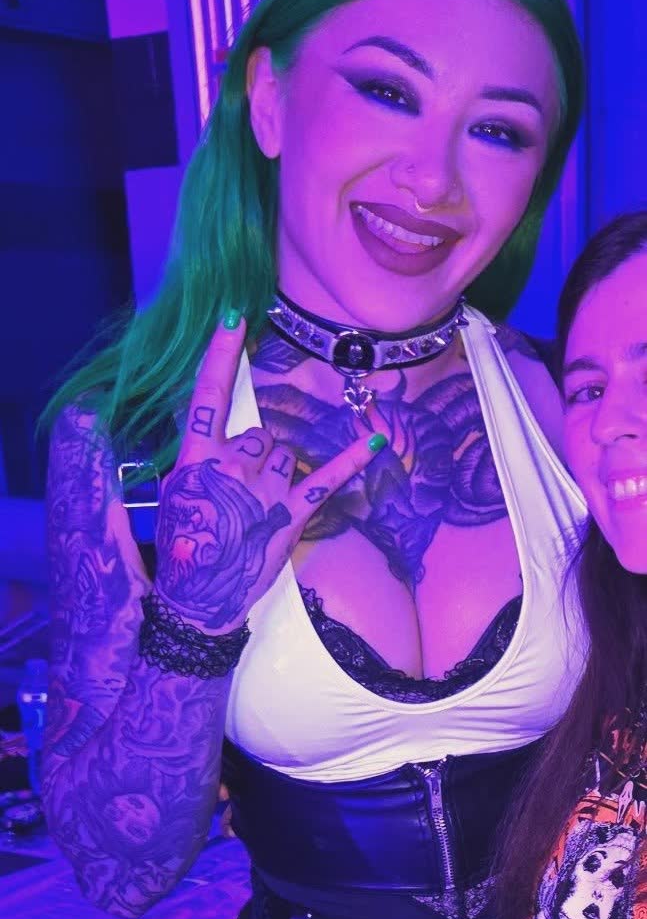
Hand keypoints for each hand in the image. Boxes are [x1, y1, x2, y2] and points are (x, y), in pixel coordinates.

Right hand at [154, 314, 387, 633]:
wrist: (198, 600)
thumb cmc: (184, 546)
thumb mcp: (177, 494)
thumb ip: (201, 460)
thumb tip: (226, 438)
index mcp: (196, 459)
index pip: (208, 396)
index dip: (220, 355)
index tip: (233, 317)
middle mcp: (232, 467)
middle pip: (260, 432)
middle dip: (256, 451)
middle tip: (242, 487)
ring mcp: (263, 491)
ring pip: (285, 451)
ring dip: (278, 467)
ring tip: (259, 502)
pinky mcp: (290, 515)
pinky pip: (325, 480)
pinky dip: (350, 461)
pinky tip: (374, 443)